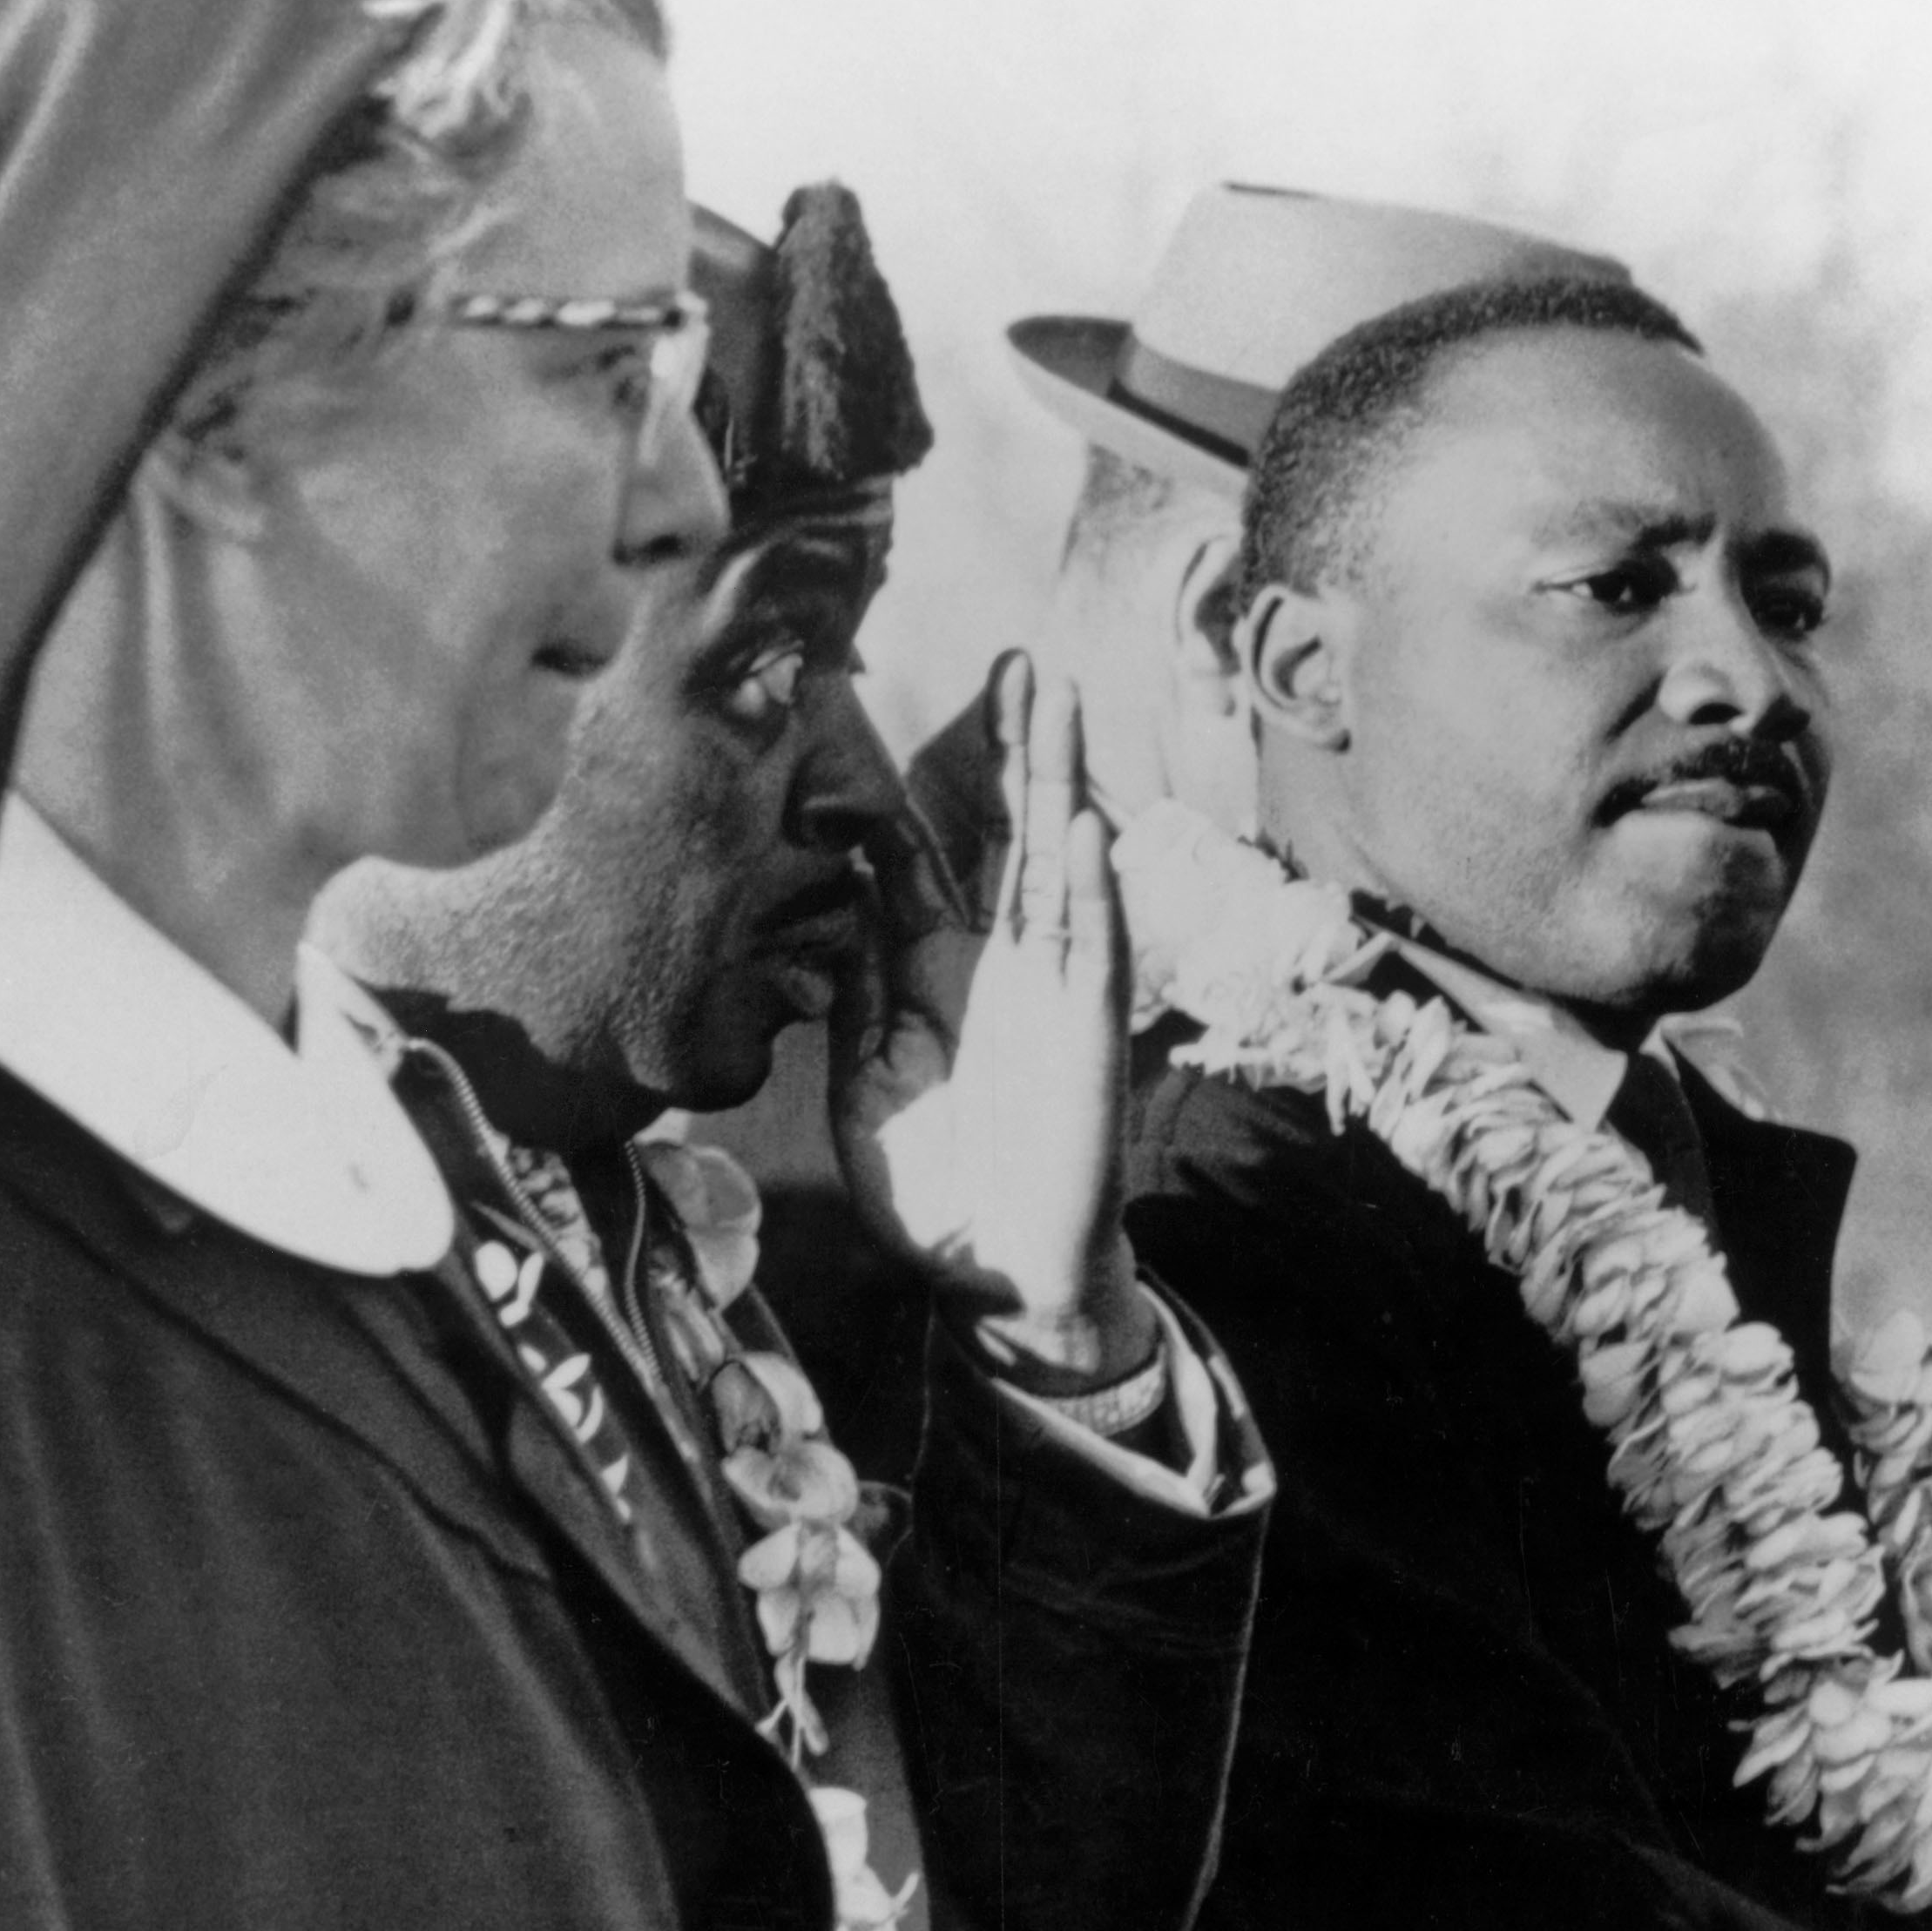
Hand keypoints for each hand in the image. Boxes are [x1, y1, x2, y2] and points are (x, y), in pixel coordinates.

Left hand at [832, 650, 1151, 1386]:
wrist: (994, 1268)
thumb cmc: (925, 1189)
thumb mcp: (862, 1090)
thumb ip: (858, 998)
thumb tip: (838, 906)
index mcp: (928, 972)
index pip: (919, 861)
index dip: (908, 794)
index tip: (895, 717)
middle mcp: (994, 961)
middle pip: (1004, 831)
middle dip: (1013, 748)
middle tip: (1017, 662)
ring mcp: (1048, 983)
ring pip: (1056, 858)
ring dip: (1061, 779)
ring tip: (1064, 698)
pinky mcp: (1088, 1021)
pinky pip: (1093, 939)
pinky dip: (1093, 880)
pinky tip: (1087, 820)